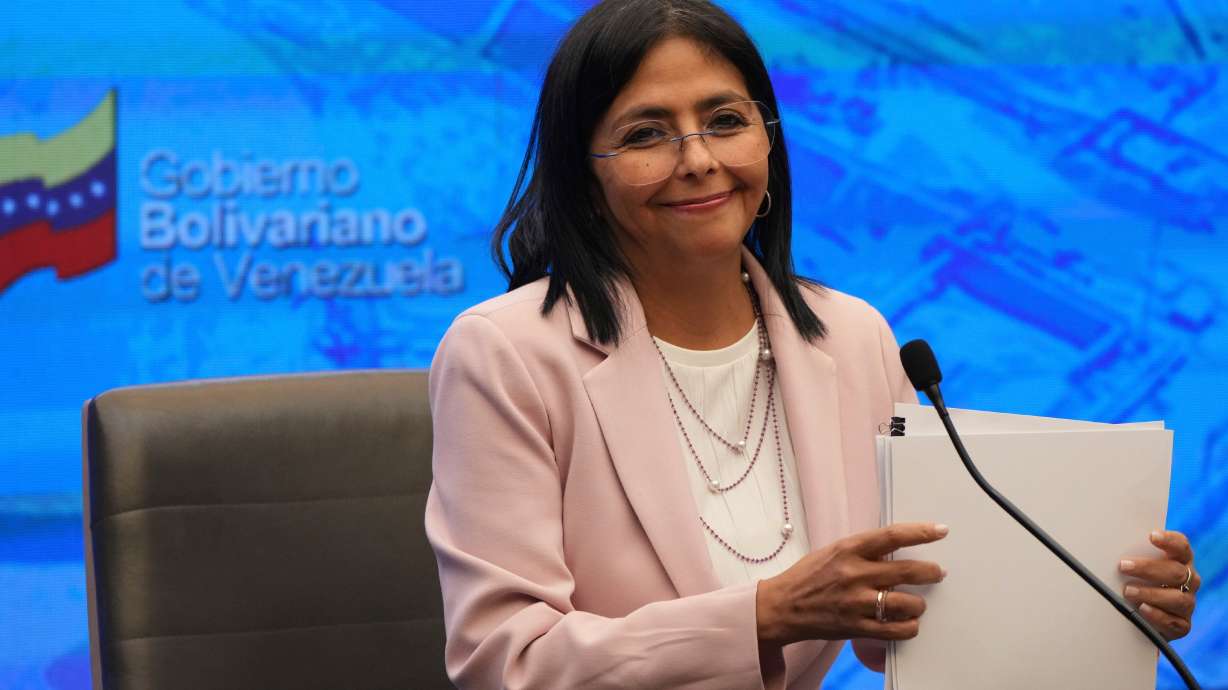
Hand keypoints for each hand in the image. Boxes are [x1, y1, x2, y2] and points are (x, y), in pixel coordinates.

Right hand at [756, 523, 947, 645]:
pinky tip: (907, 622)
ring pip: (907, 604)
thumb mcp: (833, 552)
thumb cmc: (807, 577)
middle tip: (938, 572)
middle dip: (931, 571)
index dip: (921, 532)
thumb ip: (863, 551)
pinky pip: (896, 630)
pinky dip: (909, 627)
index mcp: (848, 550)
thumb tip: (896, 550)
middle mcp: (854, 574)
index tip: (940, 531)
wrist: (782, 607)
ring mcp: (857, 603)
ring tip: (917, 603)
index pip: (892, 536)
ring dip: (919, 604)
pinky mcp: (857, 627)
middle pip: (907, 571)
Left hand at [1119, 529, 1198, 639]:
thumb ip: (1132, 556)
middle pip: (1176, 572)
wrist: (1143, 617)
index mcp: (1179, 561)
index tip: (1152, 536)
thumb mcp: (1136, 568)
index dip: (1170, 540)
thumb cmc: (1137, 582)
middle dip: (1148, 568)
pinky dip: (1157, 615)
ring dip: (1150, 593)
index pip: (1181, 546)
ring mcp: (1187, 603)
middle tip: (1123, 566)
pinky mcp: (1182, 625)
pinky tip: (1142, 609)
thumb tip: (1105, 548)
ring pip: (1177, 598)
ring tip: (1127, 591)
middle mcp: (1188, 581)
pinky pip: (1174, 622)